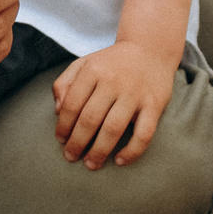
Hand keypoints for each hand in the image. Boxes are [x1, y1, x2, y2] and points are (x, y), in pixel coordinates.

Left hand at [50, 41, 178, 169]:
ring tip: (91, 164)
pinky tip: (119, 161)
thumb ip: (65, 83)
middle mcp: (114, 81)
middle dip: (77, 143)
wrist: (151, 49)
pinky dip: (132, 151)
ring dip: (99, 151)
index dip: (63, 125)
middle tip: (71, 157)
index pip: (72, 104)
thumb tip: (57, 111)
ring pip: (113, 128)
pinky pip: (144, 134)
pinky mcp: (155, 105)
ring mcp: (135, 94)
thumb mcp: (84, 64)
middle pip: (90, 119)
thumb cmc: (112, 63)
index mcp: (93, 70)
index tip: (61, 140)